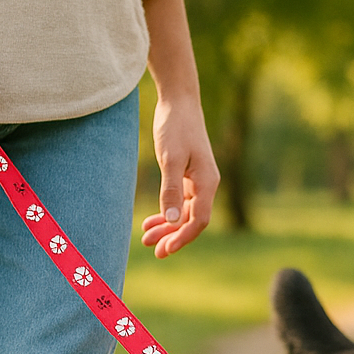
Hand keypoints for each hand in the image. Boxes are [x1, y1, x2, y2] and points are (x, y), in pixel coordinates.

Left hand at [138, 0, 216, 258]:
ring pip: (184, 213)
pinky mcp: (188, 176)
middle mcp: (206, 185)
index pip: (198, 220)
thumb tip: (171, 219)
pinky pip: (180, 202)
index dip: (182, 237)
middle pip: (191, 220)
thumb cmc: (175, 127)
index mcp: (207, 183)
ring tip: (146, 237)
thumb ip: (170, 189)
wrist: (179, 102)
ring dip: (167, 226)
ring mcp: (198, 182)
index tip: (165, 248)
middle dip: (173, 236)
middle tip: (154, 251)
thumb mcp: (170, 158)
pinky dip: (166, 212)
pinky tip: (151, 220)